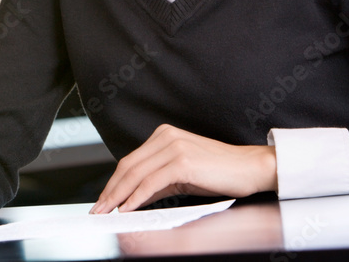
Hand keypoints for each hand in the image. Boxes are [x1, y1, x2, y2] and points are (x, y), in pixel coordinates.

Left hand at [90, 124, 276, 213]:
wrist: (250, 168)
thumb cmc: (220, 172)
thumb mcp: (181, 176)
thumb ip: (157, 183)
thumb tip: (131, 198)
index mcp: (164, 135)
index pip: (130, 161)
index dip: (113, 182)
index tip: (103, 199)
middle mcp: (166, 136)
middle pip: (128, 166)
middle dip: (110, 191)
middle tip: (98, 209)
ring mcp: (174, 147)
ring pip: (136, 174)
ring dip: (118, 196)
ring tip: (108, 212)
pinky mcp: (182, 161)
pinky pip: (151, 182)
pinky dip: (136, 197)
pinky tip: (128, 209)